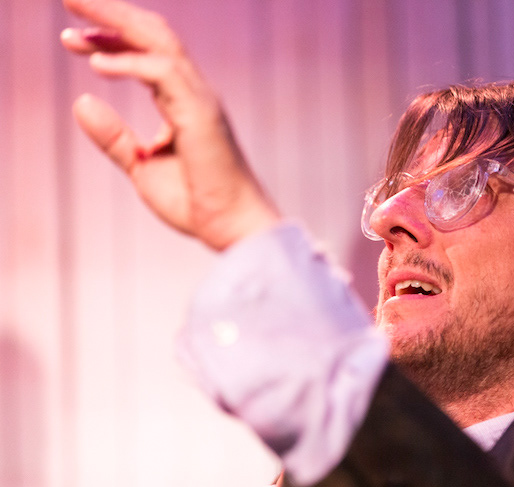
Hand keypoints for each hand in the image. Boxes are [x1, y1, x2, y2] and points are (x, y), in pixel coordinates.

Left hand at [61, 0, 279, 249]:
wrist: (231, 227)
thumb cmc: (197, 201)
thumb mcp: (142, 166)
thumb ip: (114, 137)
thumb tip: (81, 102)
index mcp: (183, 101)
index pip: (147, 52)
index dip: (109, 39)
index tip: (70, 40)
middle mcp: (194, 92)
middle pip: (152, 33)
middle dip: (110, 11)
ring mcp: (201, 99)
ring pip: (159, 41)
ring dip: (115, 21)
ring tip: (75, 11)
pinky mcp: (201, 113)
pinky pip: (164, 73)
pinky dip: (129, 63)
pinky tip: (96, 63)